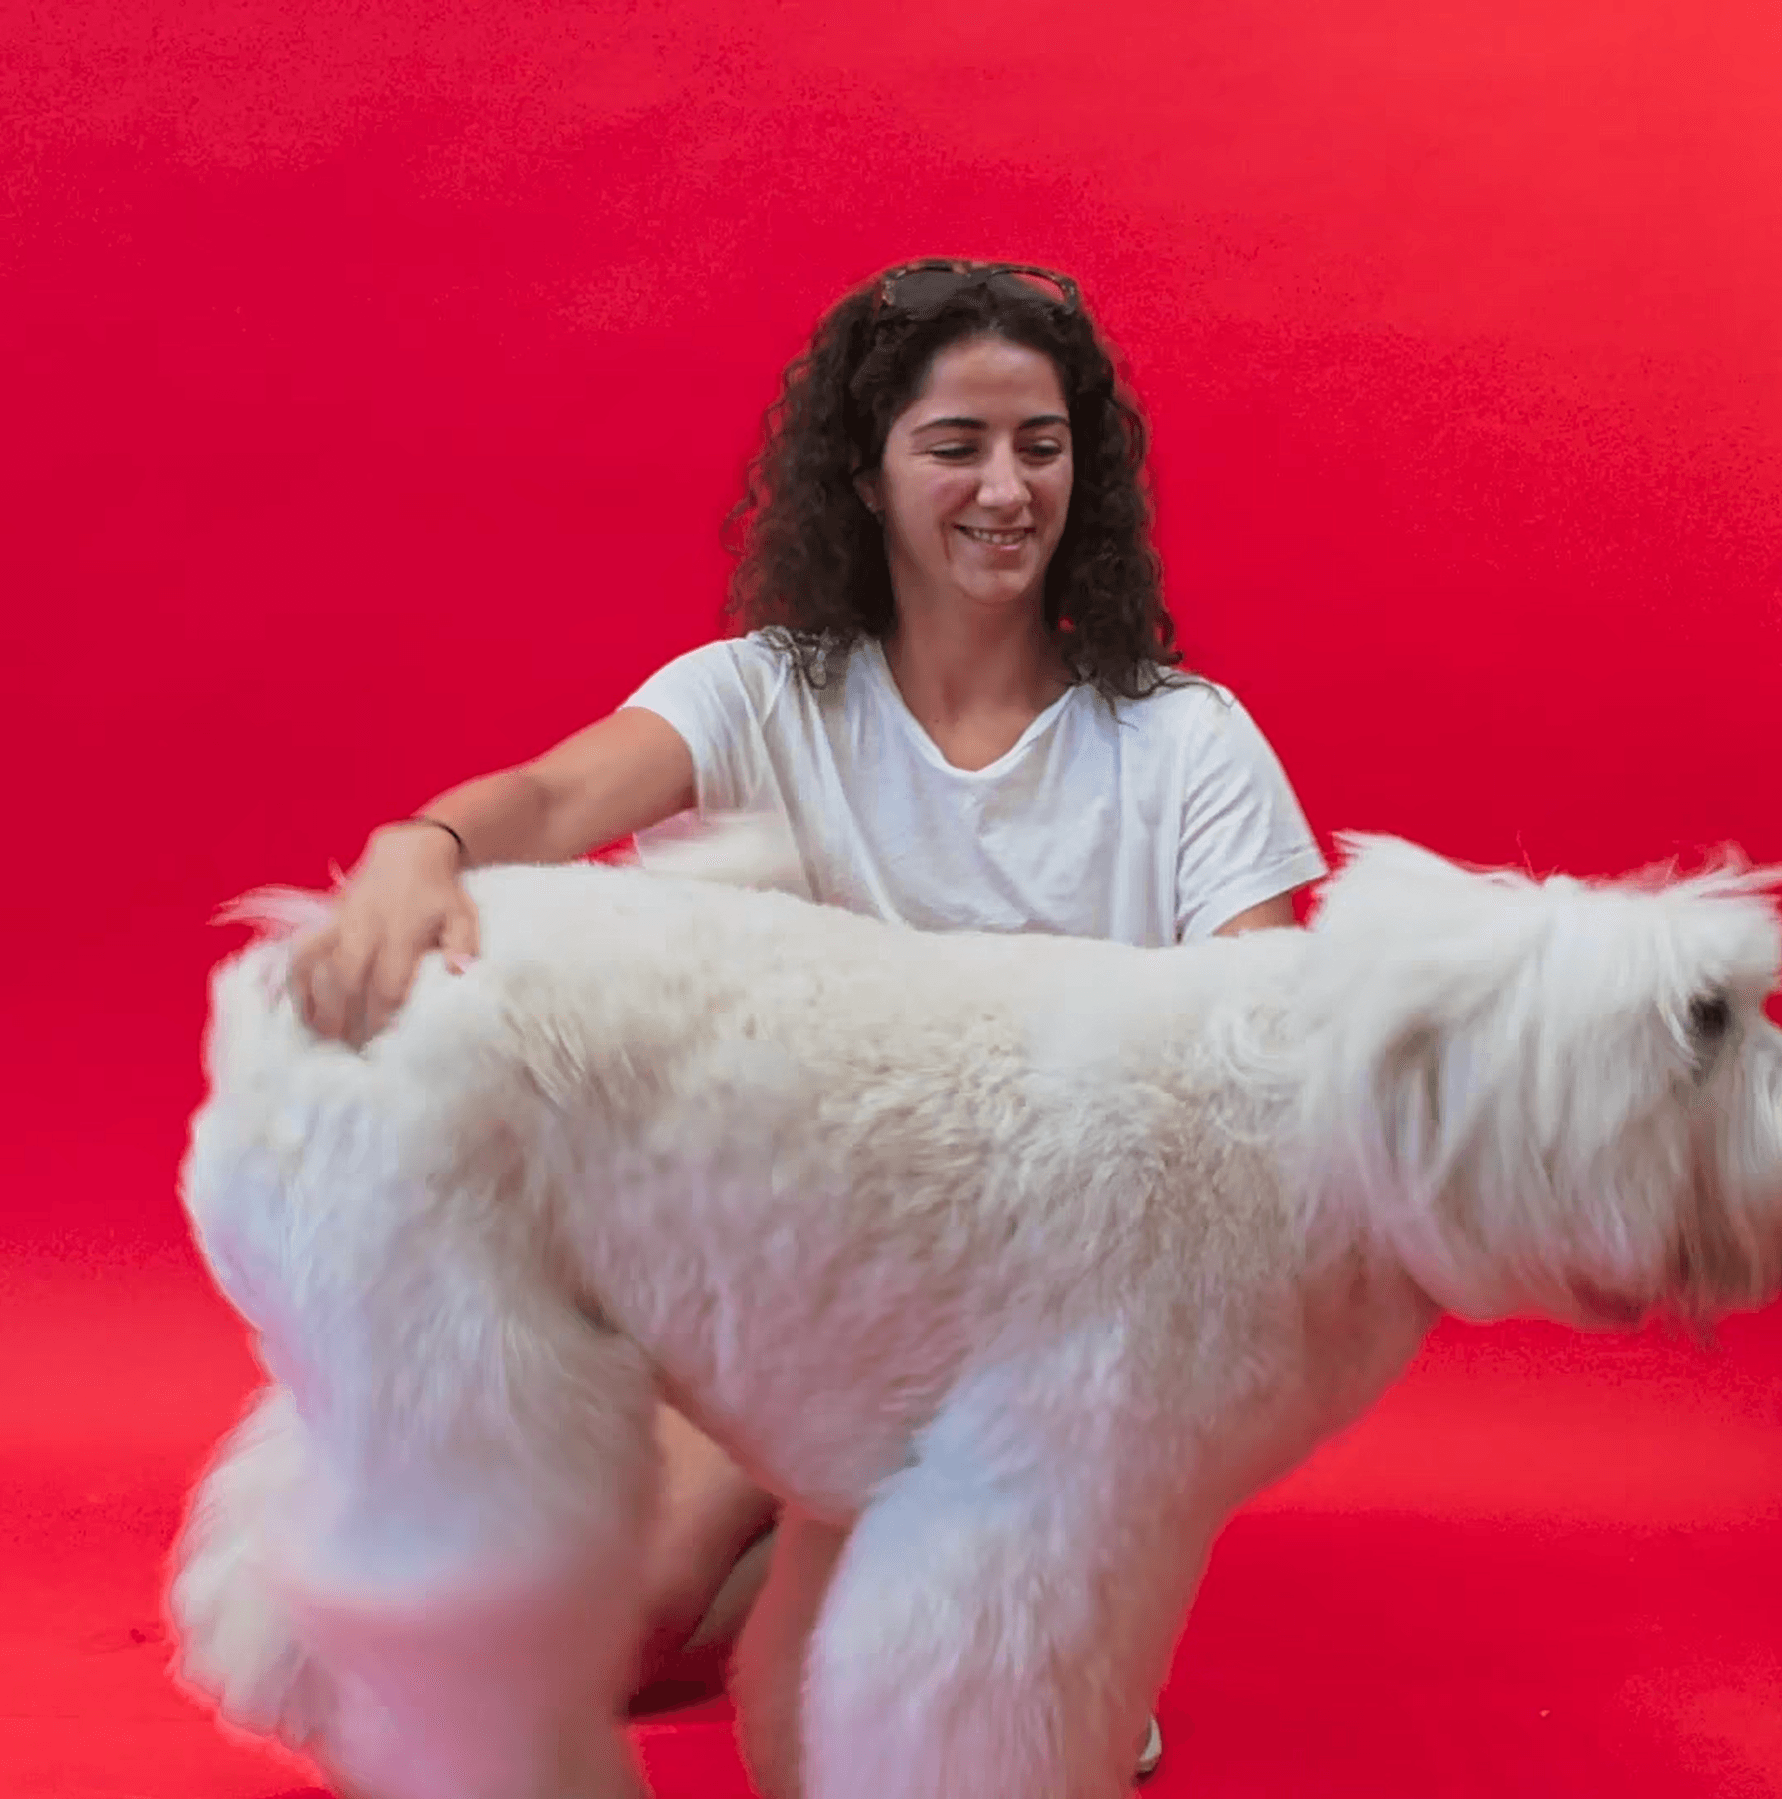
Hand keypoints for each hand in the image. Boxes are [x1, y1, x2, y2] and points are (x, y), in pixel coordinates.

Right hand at [288, 823, 479, 1044]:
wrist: (408, 853)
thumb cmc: (440, 894)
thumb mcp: (463, 915)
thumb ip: (463, 945)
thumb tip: (459, 972)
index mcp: (403, 932)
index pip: (388, 984)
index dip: (381, 1017)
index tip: (380, 1044)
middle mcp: (367, 929)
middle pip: (348, 981)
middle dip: (344, 1019)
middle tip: (348, 1051)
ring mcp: (342, 924)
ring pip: (320, 968)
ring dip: (317, 1004)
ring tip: (320, 1038)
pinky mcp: (326, 921)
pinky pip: (304, 951)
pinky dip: (297, 980)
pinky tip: (299, 1008)